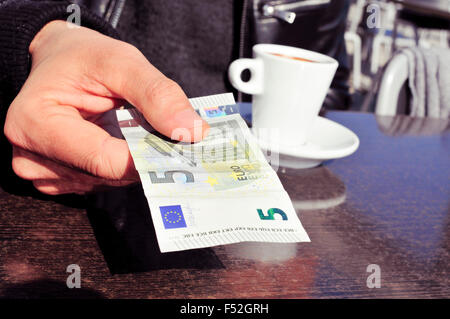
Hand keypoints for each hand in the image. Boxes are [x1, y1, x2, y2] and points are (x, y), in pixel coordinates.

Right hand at [4, 20, 208, 194]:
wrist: (58, 61)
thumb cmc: (82, 57)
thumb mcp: (121, 61)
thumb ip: (157, 94)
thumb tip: (192, 132)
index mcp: (35, 123)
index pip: (103, 161)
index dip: (148, 158)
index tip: (182, 149)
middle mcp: (32, 156)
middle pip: (107, 175)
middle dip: (142, 157)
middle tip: (167, 136)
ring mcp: (43, 171)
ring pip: (108, 182)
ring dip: (132, 161)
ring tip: (137, 130)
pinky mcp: (57, 178)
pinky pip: (101, 181)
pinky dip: (120, 165)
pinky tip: (121, 140)